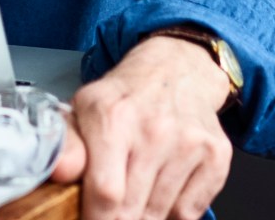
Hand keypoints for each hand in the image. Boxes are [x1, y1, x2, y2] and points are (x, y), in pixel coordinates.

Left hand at [49, 36, 233, 219]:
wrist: (175, 70)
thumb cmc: (124, 97)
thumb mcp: (82, 110)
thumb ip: (65, 145)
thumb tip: (58, 171)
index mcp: (114, 118)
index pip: (106, 192)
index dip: (96, 219)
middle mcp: (156, 130)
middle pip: (132, 209)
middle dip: (117, 219)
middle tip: (109, 208)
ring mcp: (190, 144)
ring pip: (160, 214)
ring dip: (144, 215)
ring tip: (134, 195)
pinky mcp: (216, 156)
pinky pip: (189, 213)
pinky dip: (171, 213)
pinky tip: (160, 192)